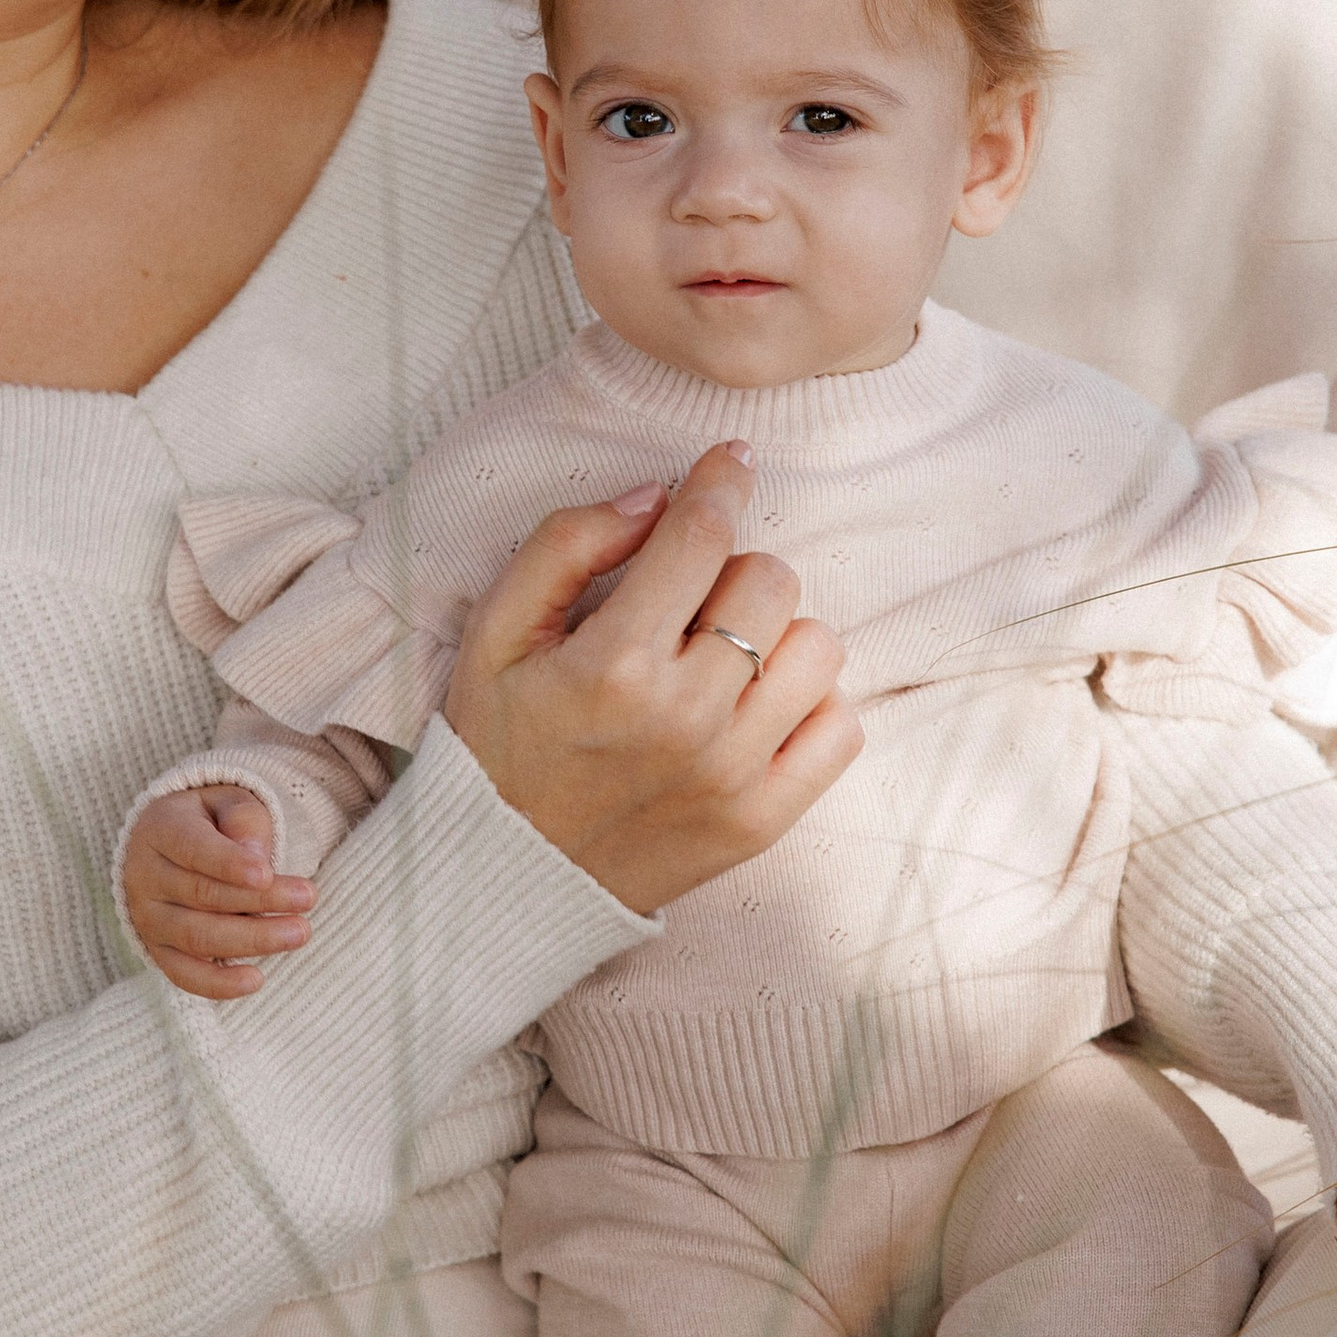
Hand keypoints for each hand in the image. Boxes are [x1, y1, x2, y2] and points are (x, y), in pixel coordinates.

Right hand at [121, 785, 313, 1002]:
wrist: (171, 846)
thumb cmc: (211, 822)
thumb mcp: (229, 801)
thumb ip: (244, 820)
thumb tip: (256, 858)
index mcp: (159, 830)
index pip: (192, 849)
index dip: (229, 864)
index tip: (267, 873)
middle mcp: (145, 876)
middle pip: (202, 895)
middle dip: (259, 900)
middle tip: (308, 898)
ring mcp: (148, 918)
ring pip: (197, 936)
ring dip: (251, 939)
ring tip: (298, 932)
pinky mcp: (158, 950)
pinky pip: (184, 974)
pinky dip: (218, 984)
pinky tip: (256, 980)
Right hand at [442, 442, 862, 914]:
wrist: (505, 876)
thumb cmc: (499, 743)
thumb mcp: (494, 633)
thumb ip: (564, 547)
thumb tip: (655, 498)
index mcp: (613, 664)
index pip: (702, 536)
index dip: (722, 480)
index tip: (732, 460)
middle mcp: (684, 718)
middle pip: (771, 581)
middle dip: (734, 570)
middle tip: (691, 601)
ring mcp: (732, 774)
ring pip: (818, 648)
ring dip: (777, 636)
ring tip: (725, 659)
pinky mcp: (762, 820)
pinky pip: (842, 729)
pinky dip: (811, 705)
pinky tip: (756, 708)